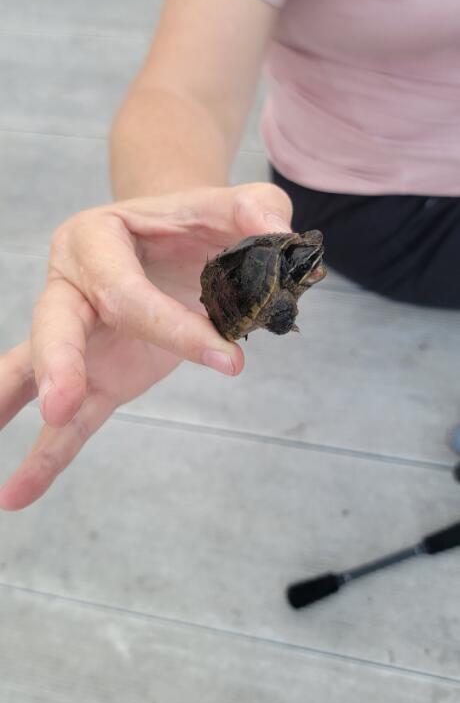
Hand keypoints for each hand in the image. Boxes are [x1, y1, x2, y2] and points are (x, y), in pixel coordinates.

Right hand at [0, 182, 291, 509]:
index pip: (126, 290)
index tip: (230, 361)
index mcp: (98, 237)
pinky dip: (45, 457)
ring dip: (18, 403)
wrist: (181, 242)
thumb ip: (257, 208)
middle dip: (59, 363)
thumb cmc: (201, 226)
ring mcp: (77, 335)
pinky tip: (16, 494)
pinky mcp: (94, 376)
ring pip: (37, 367)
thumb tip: (277, 231)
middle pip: (56, 322)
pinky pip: (67, 421)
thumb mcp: (233, 207)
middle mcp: (72, 283)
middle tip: (63, 403)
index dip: (173, 327)